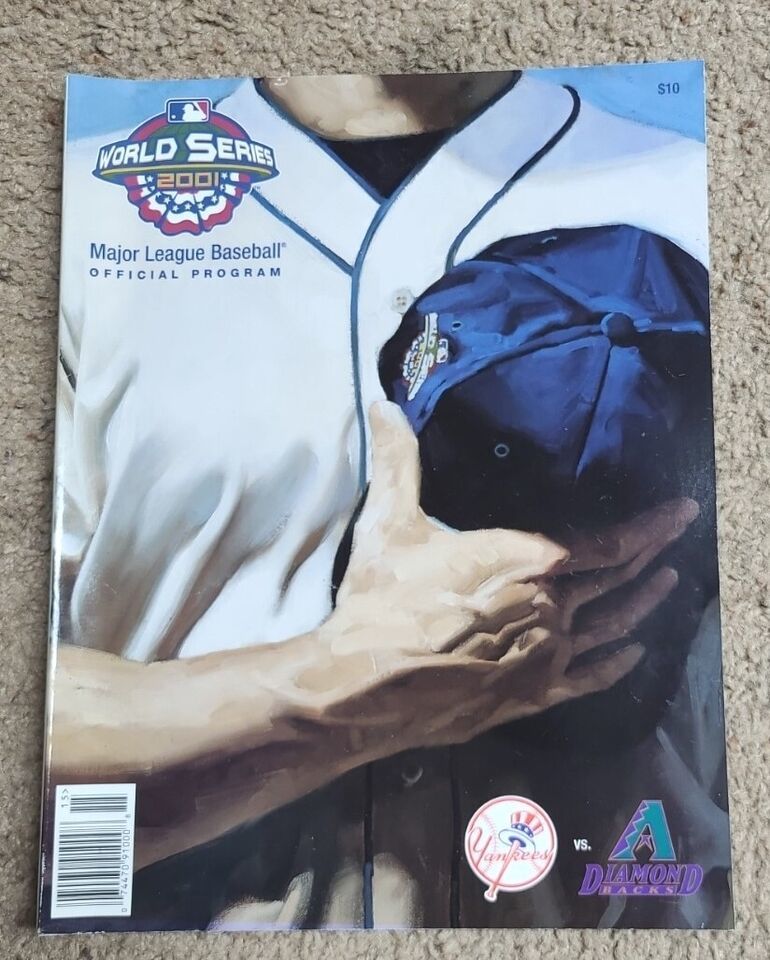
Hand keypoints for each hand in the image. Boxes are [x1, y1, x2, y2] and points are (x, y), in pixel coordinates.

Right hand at [314, 401, 697, 748]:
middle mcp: (549, 609)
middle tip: (679, 536)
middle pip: (616, 581)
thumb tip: (382, 401)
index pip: (606, 544)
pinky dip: (616, 664)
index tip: (681, 511)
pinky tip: (635, 654)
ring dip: (642, 603)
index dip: (650, 527)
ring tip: (668, 583)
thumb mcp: (389, 523)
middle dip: (652, 555)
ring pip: (611, 627)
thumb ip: (397, 461)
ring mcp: (543, 657)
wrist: (366, 687)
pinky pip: (588, 679)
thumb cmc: (383, 602)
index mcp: (525, 562)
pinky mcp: (528, 695)